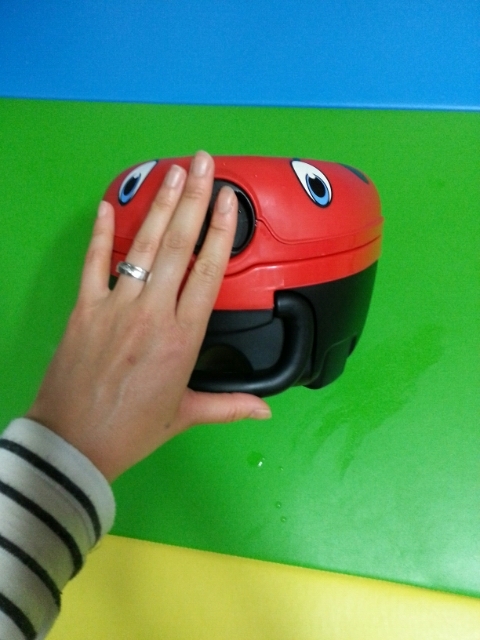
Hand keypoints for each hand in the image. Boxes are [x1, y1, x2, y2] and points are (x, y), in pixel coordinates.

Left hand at [26, 151, 270, 480]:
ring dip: (159, 206)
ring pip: (142, 246)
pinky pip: (94, 263)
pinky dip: (100, 234)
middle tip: (203, 163)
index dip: (219, 231)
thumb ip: (229, 405)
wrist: (73, 444)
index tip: (228, 200)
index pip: (207, 272)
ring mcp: (115, 307)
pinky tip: (107, 205)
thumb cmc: (133, 430)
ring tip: (173, 172)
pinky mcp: (84, 309)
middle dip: (193, 199)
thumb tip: (266, 411)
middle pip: (178, 246)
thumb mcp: (185, 415)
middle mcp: (151, 313)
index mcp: (182, 337)